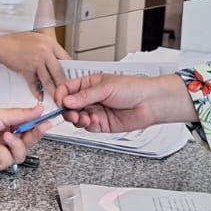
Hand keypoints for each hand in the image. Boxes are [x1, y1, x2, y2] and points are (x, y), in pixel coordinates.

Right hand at [0, 31, 68, 100]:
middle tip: (66, 92)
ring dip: (52, 91)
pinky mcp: (27, 70)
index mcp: (50, 43)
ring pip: (48, 80)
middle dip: (63, 85)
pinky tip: (40, 96)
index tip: (71, 76)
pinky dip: (37, 92)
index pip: (65, 58)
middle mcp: (45, 52)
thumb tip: (57, 59)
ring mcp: (36, 61)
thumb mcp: (38, 39)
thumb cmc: (18, 42)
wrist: (2, 45)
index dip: (69, 69)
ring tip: (56, 98)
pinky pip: (34, 84)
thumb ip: (48, 48)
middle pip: (58, 72)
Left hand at [0, 102, 47, 171]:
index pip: (28, 130)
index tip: (47, 122)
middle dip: (33, 136)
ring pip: (20, 155)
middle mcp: (4, 141)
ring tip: (6, 136)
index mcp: (7, 127)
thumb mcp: (0, 114)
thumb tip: (39, 109)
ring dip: (16, 145)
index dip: (39, 127)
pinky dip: (2, 153)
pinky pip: (7, 162)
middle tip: (37, 128)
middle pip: (27, 144)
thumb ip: (22, 115)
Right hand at [54, 72, 192, 133]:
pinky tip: (90, 121)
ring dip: (76, 118)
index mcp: (90, 84)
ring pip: (76, 117)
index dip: (61, 95)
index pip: (67, 89)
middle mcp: (91, 98)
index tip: (60, 102)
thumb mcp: (106, 87)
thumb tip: (67, 100)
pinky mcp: (101, 124)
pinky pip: (87, 126)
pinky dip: (86, 125)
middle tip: (71, 112)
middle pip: (69, 105)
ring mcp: (95, 111)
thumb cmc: (134, 88)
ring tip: (81, 117)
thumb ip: (84, 96)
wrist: (150, 103)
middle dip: (67, 110)